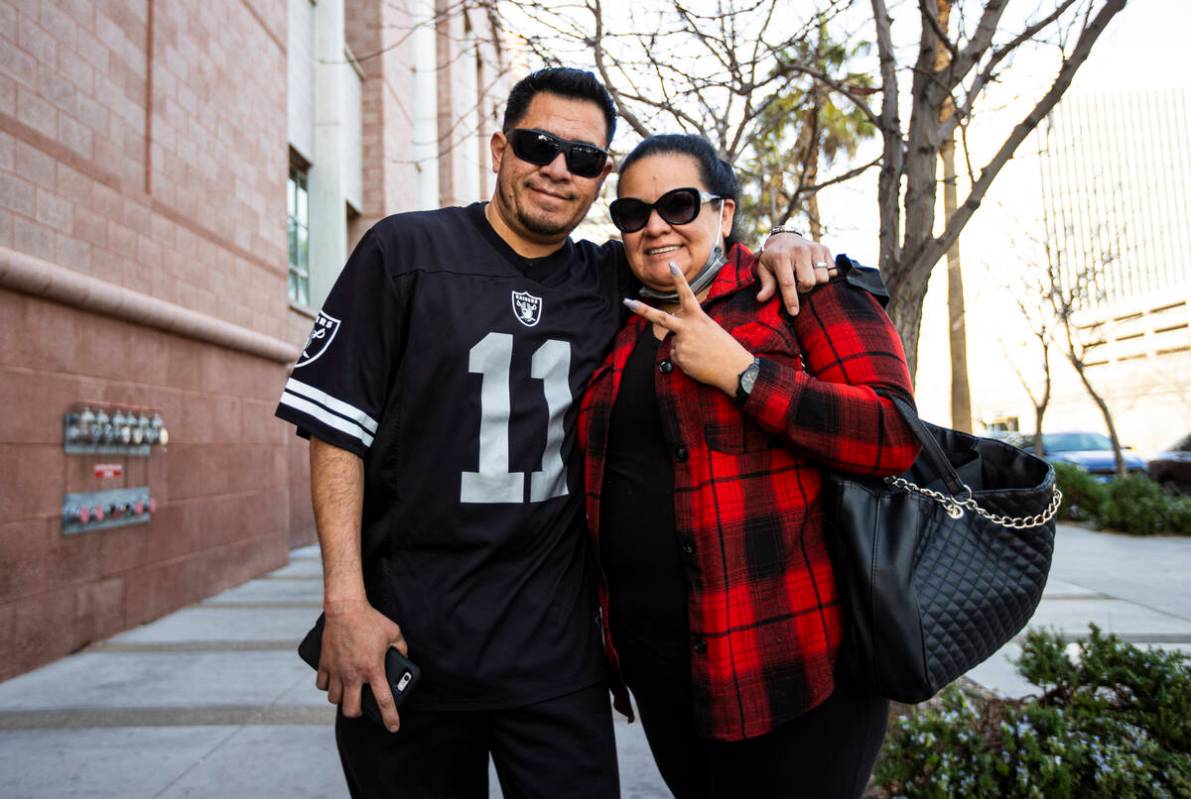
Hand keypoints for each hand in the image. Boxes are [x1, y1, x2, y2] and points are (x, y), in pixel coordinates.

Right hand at [316, 598, 407, 731]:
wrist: (345, 608)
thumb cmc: (370, 620)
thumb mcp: (394, 632)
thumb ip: (401, 647)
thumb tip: (403, 657)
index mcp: (373, 669)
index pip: (383, 700)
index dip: (390, 717)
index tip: (393, 727)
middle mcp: (353, 674)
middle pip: (351, 710)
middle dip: (358, 712)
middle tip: (362, 705)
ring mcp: (336, 670)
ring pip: (334, 700)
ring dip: (342, 699)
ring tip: (348, 691)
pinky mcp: (324, 664)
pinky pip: (322, 685)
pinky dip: (328, 686)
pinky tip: (334, 681)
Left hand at [624, 263, 754, 395]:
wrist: (735, 368)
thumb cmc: (724, 348)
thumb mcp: (709, 329)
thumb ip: (690, 328)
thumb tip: (674, 337)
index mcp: (698, 317)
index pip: (687, 295)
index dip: (679, 280)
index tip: (671, 266)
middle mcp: (687, 328)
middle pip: (660, 317)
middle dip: (642, 309)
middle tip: (627, 301)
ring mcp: (682, 343)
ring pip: (673, 344)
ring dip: (685, 350)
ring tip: (703, 354)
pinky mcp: (679, 358)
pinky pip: (676, 357)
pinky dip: (685, 361)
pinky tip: (699, 362)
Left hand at [755, 232, 834, 315]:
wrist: (785, 237)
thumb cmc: (773, 258)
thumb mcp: (764, 269)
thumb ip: (766, 284)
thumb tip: (761, 299)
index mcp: (782, 256)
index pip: (788, 283)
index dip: (791, 300)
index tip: (794, 312)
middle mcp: (800, 250)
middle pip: (809, 282)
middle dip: (803, 289)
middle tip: (796, 285)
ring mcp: (814, 248)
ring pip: (823, 278)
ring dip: (815, 283)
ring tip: (805, 277)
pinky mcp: (825, 249)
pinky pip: (832, 272)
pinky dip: (825, 275)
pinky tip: (814, 271)